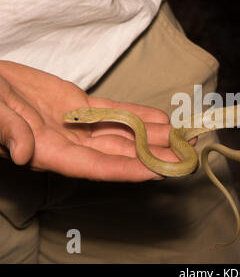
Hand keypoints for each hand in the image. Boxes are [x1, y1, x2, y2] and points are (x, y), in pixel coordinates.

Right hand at [0, 61, 178, 180]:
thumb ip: (7, 131)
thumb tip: (25, 151)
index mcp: (50, 152)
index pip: (96, 167)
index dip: (128, 170)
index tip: (159, 172)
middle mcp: (70, 143)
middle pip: (119, 153)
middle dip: (153, 156)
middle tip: (184, 157)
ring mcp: (77, 124)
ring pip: (122, 133)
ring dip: (152, 136)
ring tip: (182, 138)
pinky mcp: (79, 105)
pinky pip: (114, 111)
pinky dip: (137, 115)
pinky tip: (159, 118)